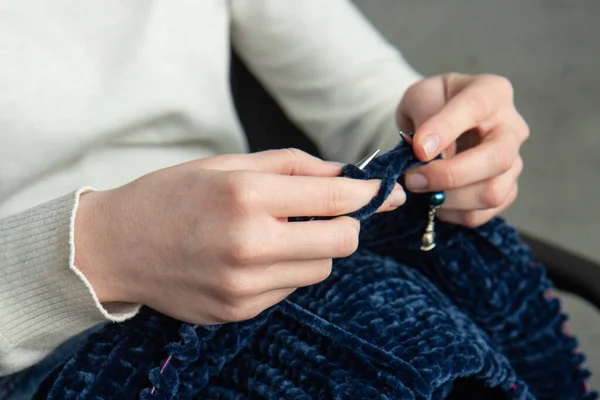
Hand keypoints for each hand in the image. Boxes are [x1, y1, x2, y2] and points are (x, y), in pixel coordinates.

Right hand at [75, 149, 404, 324]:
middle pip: (341, 243)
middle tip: (330, 212)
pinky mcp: (238, 310)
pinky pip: (289, 289)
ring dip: (315, 249)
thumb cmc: (171, 195)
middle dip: (346, 225)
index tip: (384, 192)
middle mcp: (249, 244)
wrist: (115, 246)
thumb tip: (346, 176)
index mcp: (246, 196)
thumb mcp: (227, 164)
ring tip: (279, 233)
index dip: (368, 195)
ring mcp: (244, 285)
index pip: (335, 200)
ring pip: (320, 270)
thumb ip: (292, 166)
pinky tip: (255, 256)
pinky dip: (287, 270)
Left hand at [397, 73, 528, 226]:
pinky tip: (433, 200)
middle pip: (497, 159)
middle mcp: (511, 128)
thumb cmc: (431, 105)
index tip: (418, 148)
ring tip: (419, 189)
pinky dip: (452, 213)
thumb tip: (428, 152)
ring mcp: (513, 163)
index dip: (445, 130)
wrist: (436, 123)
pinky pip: (482, 213)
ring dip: (449, 198)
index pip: (475, 108)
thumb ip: (424, 115)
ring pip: (493, 192)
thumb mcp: (419, 97)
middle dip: (451, 175)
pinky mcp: (505, 191)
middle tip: (413, 179)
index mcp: (491, 93)